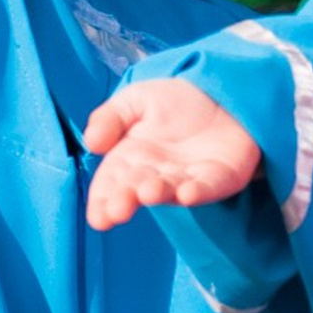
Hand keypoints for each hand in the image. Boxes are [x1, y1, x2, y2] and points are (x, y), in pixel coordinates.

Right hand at [83, 79, 262, 230]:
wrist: (221, 95)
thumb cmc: (173, 103)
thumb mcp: (135, 101)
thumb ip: (110, 118)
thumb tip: (92, 143)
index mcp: (130, 159)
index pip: (111, 182)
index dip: (103, 200)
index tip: (98, 216)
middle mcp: (157, 174)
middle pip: (137, 190)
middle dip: (126, 202)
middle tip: (117, 211)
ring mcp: (187, 179)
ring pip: (170, 190)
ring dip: (159, 194)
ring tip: (148, 193)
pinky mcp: (219, 178)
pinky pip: (207, 187)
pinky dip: (198, 192)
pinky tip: (187, 193)